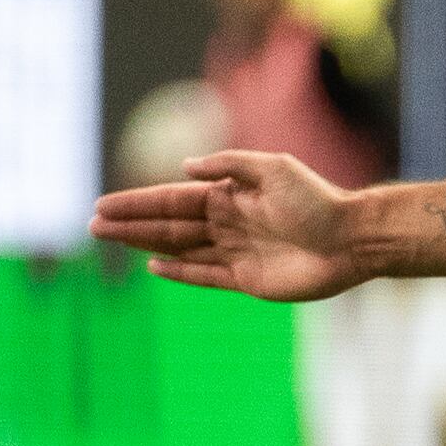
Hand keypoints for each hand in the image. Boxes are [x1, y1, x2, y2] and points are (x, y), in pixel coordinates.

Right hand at [90, 150, 360, 300]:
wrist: (352, 239)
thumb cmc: (318, 200)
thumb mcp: (274, 168)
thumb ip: (229, 165)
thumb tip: (186, 166)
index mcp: (229, 195)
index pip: (172, 199)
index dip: (138, 203)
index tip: (104, 205)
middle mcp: (228, 223)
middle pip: (169, 225)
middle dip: (131, 225)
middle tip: (93, 226)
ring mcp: (236, 253)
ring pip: (181, 249)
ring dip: (145, 245)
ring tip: (111, 241)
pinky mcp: (248, 280)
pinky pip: (206, 275)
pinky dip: (181, 272)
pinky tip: (155, 267)